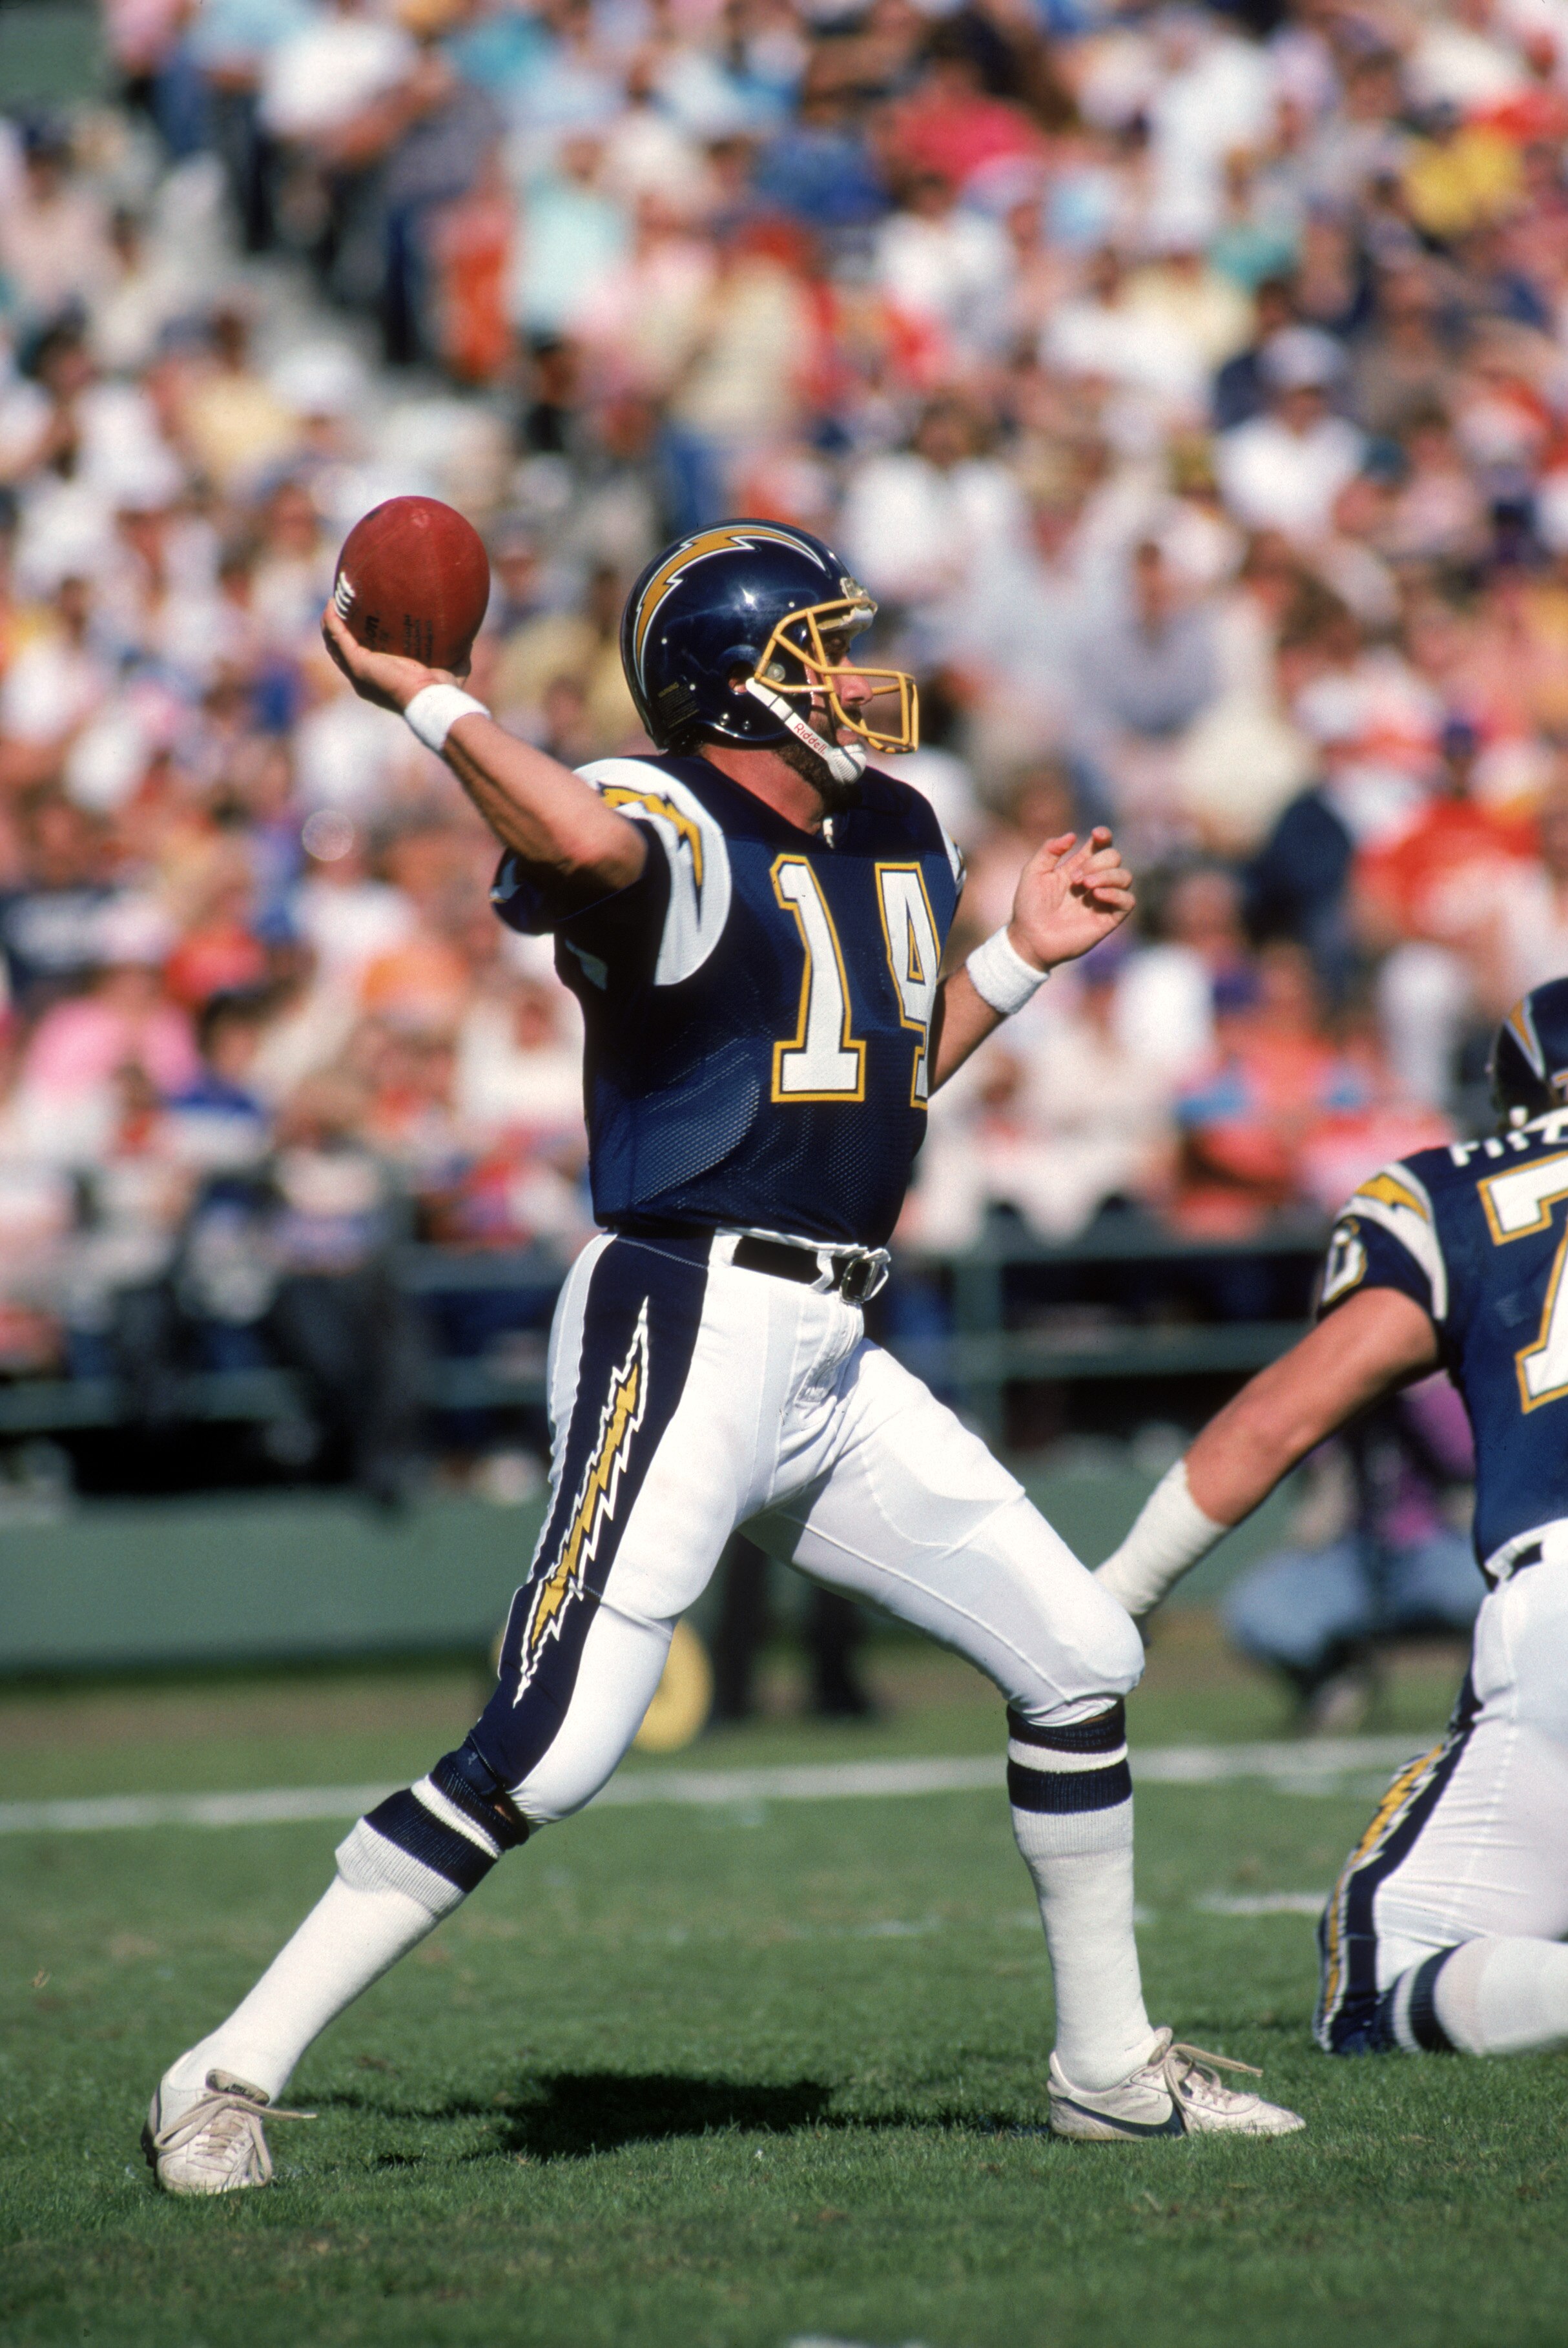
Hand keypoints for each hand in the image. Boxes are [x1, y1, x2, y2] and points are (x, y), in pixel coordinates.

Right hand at [320, 601, 468, 713]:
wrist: (433, 698)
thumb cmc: (444, 690)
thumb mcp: (452, 667)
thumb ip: (457, 652)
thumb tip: (468, 637)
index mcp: (381, 678)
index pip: (363, 657)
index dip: (358, 639)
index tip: (362, 618)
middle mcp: (365, 677)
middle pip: (342, 649)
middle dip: (340, 627)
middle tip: (344, 604)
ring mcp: (358, 671)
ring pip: (334, 643)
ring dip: (331, 621)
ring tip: (333, 599)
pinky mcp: (357, 663)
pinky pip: (337, 636)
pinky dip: (332, 620)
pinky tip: (331, 603)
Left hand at [1007, 826, 1134, 972]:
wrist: (1030, 939)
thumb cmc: (1029, 907)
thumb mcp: (1033, 872)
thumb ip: (1049, 850)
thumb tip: (1072, 836)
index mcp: (1079, 867)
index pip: (1101, 845)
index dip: (1104, 836)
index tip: (1097, 835)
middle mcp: (1094, 881)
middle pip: (1114, 858)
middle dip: (1097, 862)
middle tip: (1075, 878)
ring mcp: (1103, 900)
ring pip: (1125, 877)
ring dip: (1107, 876)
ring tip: (1086, 885)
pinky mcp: (1108, 919)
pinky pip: (1128, 901)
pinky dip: (1116, 894)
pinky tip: (1097, 896)